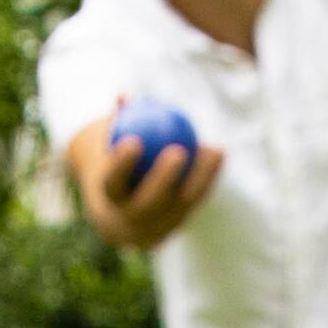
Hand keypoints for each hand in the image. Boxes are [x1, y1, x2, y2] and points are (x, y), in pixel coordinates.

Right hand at [86, 120, 224, 251]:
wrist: (116, 216)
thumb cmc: (113, 166)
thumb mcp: (108, 147)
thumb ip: (116, 124)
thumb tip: (125, 97)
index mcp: (110, 200)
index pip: (114, 183)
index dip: (122, 165)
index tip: (134, 141)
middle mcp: (131, 221)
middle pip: (149, 203)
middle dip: (164, 179)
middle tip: (179, 151)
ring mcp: (155, 230)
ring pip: (180, 206)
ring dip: (199, 177)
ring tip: (214, 150)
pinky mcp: (175, 229)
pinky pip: (193, 203)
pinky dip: (206, 178)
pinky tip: (218, 153)